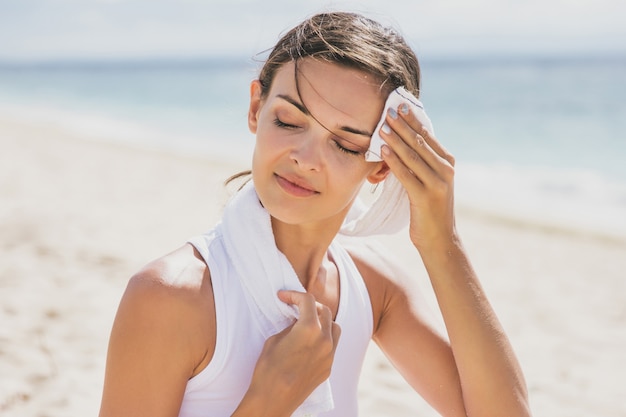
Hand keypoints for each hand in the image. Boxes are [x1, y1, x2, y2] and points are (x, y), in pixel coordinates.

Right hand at [233, 291, 340, 416]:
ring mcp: (329, 355)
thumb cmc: (268, 370)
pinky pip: (332, 346)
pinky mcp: (328, 368)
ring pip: (334, 327)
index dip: (294, 295)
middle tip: (296, 307)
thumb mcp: (274, 340)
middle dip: (310, 305)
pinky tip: (309, 342)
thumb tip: (296, 322)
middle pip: (325, 311)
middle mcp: (324, 340)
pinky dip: (324, 338)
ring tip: (308, 322)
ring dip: (323, 320)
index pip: (308, 300)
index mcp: (309, 329)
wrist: (273, 400)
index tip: (284, 297)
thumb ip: (290, 327)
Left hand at [380, 104, 456, 249]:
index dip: (412, 119)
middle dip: (402, 125)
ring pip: (412, 156)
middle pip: (419, 142)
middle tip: (387, 111)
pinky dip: (394, 161)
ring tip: (381, 127)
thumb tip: (403, 140)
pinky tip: (383, 151)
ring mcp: (437, 184)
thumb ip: (422, 162)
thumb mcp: (430, 181)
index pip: (427, 135)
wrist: (440, 239)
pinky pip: (407, 175)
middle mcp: (446, 170)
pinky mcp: (425, 197)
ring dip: (395, 140)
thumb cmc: (430, 209)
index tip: (399, 105)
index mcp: (447, 163)